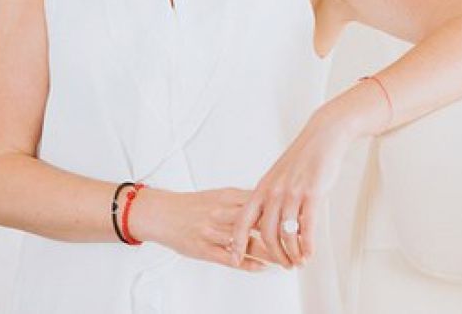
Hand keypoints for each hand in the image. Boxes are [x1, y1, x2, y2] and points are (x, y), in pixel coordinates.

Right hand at [131, 187, 285, 272]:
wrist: (161, 213)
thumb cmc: (191, 205)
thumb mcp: (218, 195)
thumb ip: (242, 199)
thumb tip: (268, 201)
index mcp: (227, 197)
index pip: (261, 203)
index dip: (281, 211)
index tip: (299, 218)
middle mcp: (221, 212)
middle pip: (256, 222)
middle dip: (280, 232)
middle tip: (300, 241)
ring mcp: (211, 231)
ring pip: (245, 241)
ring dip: (269, 251)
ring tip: (287, 258)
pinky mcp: (203, 248)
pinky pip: (228, 257)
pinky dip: (246, 262)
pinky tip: (261, 267)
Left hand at [228, 112, 353, 268]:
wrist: (322, 137)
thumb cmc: (302, 158)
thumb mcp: (278, 176)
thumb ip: (271, 197)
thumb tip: (267, 220)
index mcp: (262, 188)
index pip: (242, 220)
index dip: (237, 242)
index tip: (235, 258)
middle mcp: (273, 192)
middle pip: (266, 234)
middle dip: (274, 255)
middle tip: (282, 265)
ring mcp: (292, 193)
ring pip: (286, 234)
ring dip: (292, 254)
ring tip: (298, 262)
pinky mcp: (312, 194)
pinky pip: (307, 227)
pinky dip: (307, 245)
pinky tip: (309, 253)